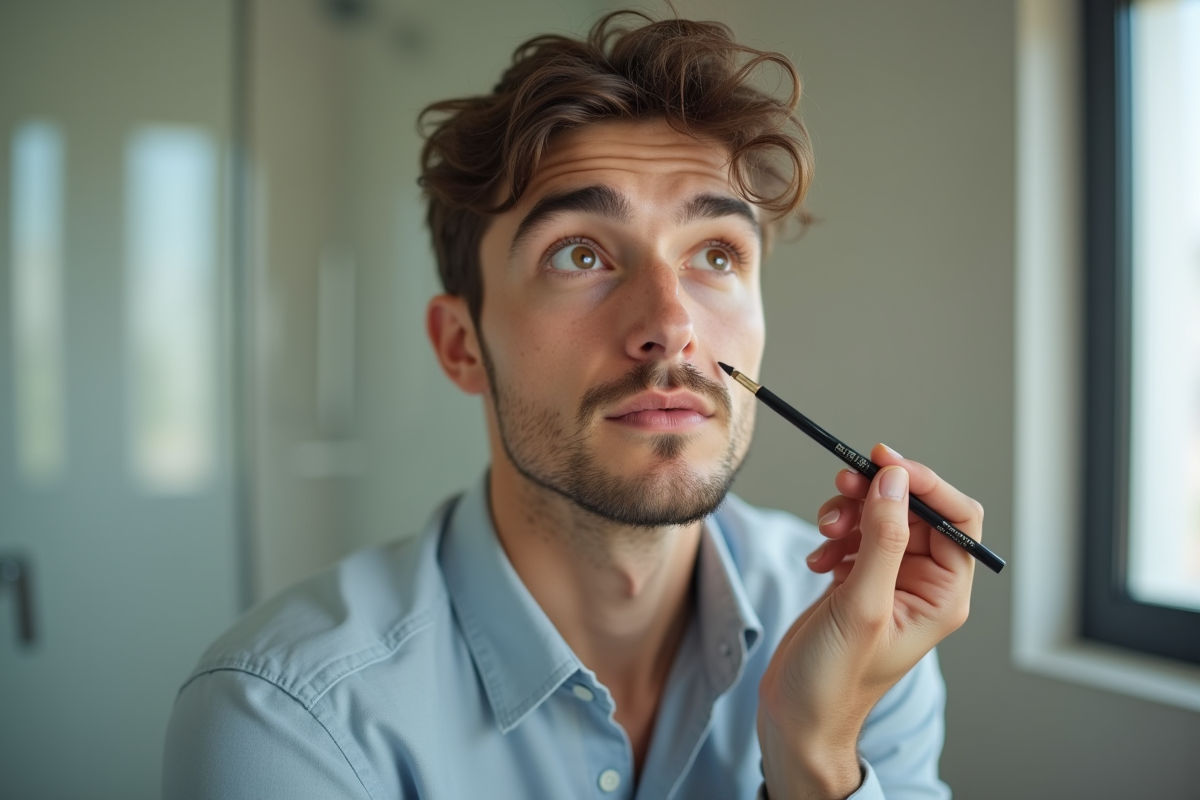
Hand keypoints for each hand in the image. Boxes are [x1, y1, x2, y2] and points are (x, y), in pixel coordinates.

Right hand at [757, 443, 981, 799]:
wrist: (797, 715)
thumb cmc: (835, 681)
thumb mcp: (862, 606)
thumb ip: (882, 539)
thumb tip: (894, 481)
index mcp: (944, 595)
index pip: (957, 518)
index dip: (925, 483)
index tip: (884, 462)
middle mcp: (923, 584)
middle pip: (914, 510)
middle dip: (876, 494)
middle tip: (842, 483)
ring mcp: (890, 582)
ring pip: (881, 517)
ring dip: (849, 512)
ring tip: (824, 529)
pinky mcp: (859, 582)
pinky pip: (855, 535)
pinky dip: (834, 535)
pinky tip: (817, 557)